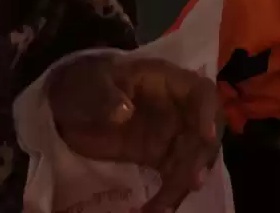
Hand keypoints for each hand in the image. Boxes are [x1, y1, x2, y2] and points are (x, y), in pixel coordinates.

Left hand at [47, 56, 220, 211]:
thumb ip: (106, 96)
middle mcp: (177, 107)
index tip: (206, 137)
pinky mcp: (158, 156)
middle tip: (191, 183)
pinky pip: (173, 175)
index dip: (208, 112)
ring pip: (192, 158)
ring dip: (184, 182)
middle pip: (203, 129)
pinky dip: (168, 195)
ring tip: (163, 208)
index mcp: (166, 81)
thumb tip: (124, 113)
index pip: (200, 92)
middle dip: (201, 156)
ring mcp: (170, 133)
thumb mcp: (92, 84)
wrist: (71, 105)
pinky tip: (154, 210)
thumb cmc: (86, 83)